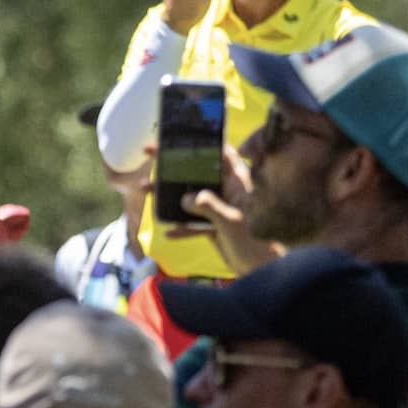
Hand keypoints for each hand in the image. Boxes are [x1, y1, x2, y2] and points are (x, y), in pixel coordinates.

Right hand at [162, 145, 276, 271]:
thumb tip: (184, 198)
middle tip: (150, 152)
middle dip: (174, 164)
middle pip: (198, 173)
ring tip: (146, 189)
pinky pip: (192, 224)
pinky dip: (180, 227)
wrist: (262, 272)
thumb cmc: (256, 243)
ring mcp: (220, 209)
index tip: (181, 135)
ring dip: (169, 195)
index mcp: (238, 184)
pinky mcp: (214, 227)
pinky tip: (168, 232)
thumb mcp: (231, 222)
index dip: (203, 142)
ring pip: (190, 197)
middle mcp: (228, 193)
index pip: (222, 155)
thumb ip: (208, 206)